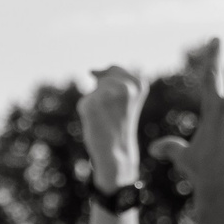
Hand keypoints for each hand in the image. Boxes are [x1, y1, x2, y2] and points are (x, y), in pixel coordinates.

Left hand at [79, 66, 144, 187]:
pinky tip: (97, 124)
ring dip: (96, 102)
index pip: (115, 69)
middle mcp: (125, 87)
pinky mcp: (91, 104)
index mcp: (139, 84)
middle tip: (112, 114)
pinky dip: (86, 112)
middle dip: (103, 93)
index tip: (117, 104)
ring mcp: (107, 95)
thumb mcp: (127, 97)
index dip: (111, 87)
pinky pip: (84, 102)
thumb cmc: (121, 125)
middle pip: (103, 77)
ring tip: (106, 118)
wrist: (117, 154)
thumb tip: (91, 70)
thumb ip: (114, 79)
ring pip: (94, 90)